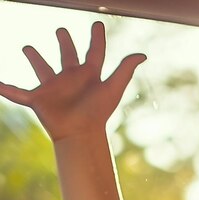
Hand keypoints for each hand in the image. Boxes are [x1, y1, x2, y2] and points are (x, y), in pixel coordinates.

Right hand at [0, 22, 144, 140]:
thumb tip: (142, 54)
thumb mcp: (113, 88)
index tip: (98, 25)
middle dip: (65, 43)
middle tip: (61, 31)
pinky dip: (6, 88)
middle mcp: (71, 79)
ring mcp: (54, 88)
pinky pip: (18, 93)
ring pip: (42, 69)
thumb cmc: (98, 113)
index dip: (97, 39)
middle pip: (67, 56)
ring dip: (35, 59)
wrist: (81, 134)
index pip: (95, 52)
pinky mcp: (38, 100)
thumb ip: (125, 69)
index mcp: (89, 75)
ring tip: (28, 48)